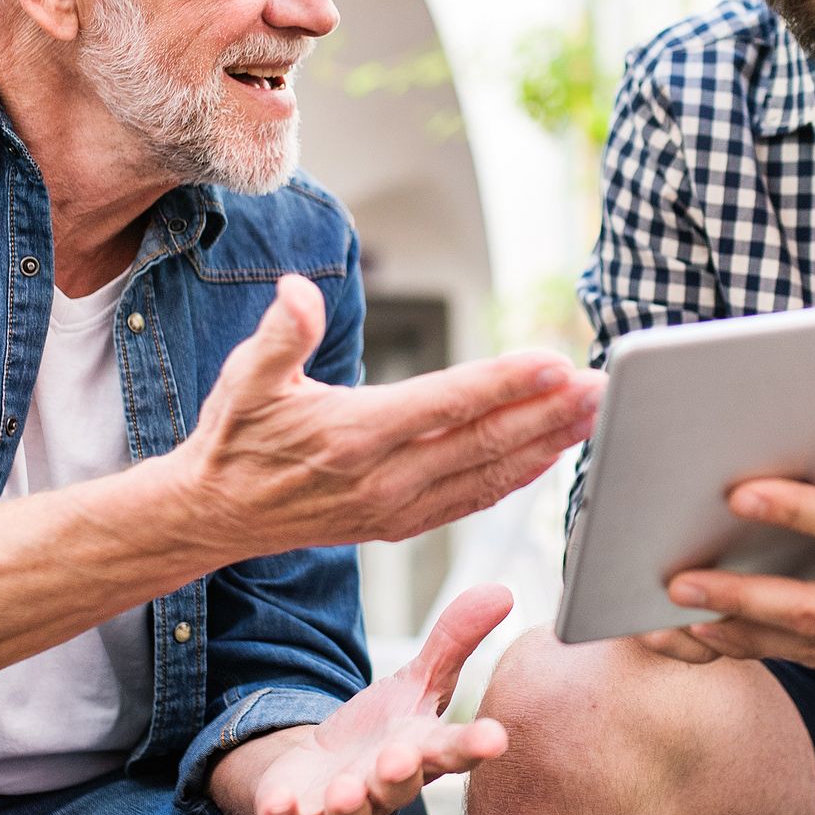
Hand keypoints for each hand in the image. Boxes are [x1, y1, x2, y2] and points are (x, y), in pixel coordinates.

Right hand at [178, 274, 601, 559]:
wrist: (214, 514)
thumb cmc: (234, 435)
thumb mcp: (243, 378)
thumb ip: (280, 334)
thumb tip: (297, 292)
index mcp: (354, 434)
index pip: (446, 403)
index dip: (505, 383)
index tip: (554, 362)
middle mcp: (384, 477)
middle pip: (484, 441)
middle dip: (549, 412)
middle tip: (600, 385)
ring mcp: (396, 506)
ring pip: (488, 474)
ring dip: (546, 444)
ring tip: (593, 414)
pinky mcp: (400, 522)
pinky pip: (472, 499)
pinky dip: (517, 478)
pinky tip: (549, 454)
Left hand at [226, 585, 516, 814]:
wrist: (317, 774)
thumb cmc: (378, 732)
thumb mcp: (416, 682)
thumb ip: (454, 641)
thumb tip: (501, 590)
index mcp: (421, 754)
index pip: (454, 750)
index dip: (475, 746)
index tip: (496, 739)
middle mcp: (386, 788)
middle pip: (400, 786)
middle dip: (399, 774)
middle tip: (399, 757)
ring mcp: (341, 811)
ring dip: (348, 804)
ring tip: (345, 790)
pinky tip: (277, 802)